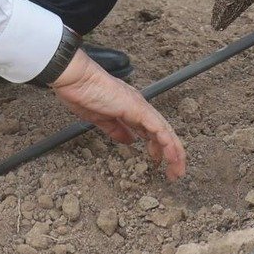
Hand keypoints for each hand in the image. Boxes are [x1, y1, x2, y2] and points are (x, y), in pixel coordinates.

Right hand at [51, 52, 185, 177]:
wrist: (76, 80)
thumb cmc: (82, 95)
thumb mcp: (99, 119)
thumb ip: (115, 130)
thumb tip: (129, 141)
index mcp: (130, 109)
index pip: (151, 130)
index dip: (158, 146)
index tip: (157, 161)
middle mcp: (140, 107)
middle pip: (163, 132)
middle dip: (171, 153)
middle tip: (173, 173)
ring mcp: (141, 107)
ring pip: (166, 132)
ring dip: (174, 153)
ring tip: (176, 171)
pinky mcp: (139, 109)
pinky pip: (159, 129)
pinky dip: (167, 144)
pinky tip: (171, 158)